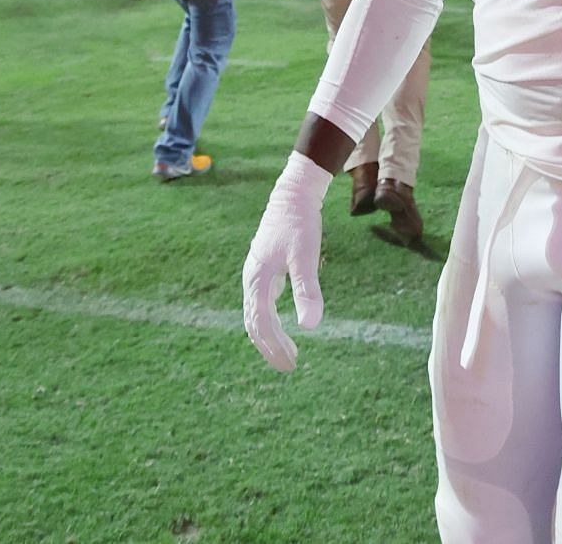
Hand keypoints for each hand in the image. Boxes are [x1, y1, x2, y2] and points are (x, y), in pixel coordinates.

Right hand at [242, 152, 333, 370]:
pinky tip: (285, 326)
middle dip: (270, 347)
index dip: (273, 347)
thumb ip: (307, 290)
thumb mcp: (306, 257)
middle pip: (254, 324)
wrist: (293, 195)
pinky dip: (271, 320)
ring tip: (290, 353)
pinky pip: (262, 304)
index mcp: (256, 281)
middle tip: (290, 367)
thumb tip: (310, 327)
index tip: (291, 364)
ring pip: (257, 315)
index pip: (260, 324)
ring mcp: (256, 276)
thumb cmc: (300, 224)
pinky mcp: (265, 270)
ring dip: (271, 336)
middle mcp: (251, 281)